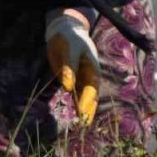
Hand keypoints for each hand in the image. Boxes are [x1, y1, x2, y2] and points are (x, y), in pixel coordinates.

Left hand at [45, 9, 99, 125]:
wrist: (64, 31)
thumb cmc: (70, 38)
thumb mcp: (70, 50)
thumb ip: (69, 68)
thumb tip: (69, 87)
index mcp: (92, 68)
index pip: (91, 87)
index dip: (88, 100)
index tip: (83, 112)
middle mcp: (89, 76)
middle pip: (91, 96)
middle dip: (88, 110)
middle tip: (85, 125)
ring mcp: (80, 79)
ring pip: (83, 98)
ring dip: (82, 110)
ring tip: (81, 125)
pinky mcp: (71, 81)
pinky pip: (74, 95)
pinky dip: (74, 104)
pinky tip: (73, 115)